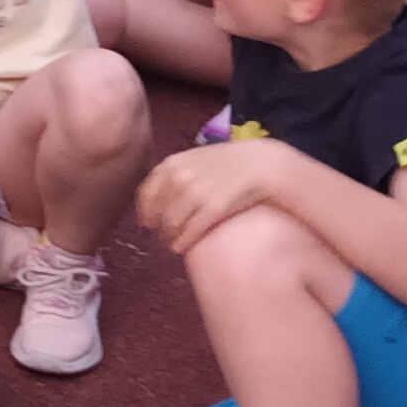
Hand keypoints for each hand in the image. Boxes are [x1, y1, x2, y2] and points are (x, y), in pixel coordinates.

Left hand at [136, 138, 294, 255]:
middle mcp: (180, 177)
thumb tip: (157, 197)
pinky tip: (182, 248)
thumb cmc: (229, 162)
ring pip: (172, 224)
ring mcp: (196, 193)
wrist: (261, 165)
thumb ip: (175, 173)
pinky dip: (183, 242)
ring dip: (170, 237)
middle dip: (158, 227)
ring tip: (173, 243)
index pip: (147, 193)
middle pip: (158, 211)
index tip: (146, 223)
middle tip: (162, 236)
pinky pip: (190, 231)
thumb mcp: (195, 158)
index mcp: (173, 163)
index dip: (145, 211)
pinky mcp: (213, 209)